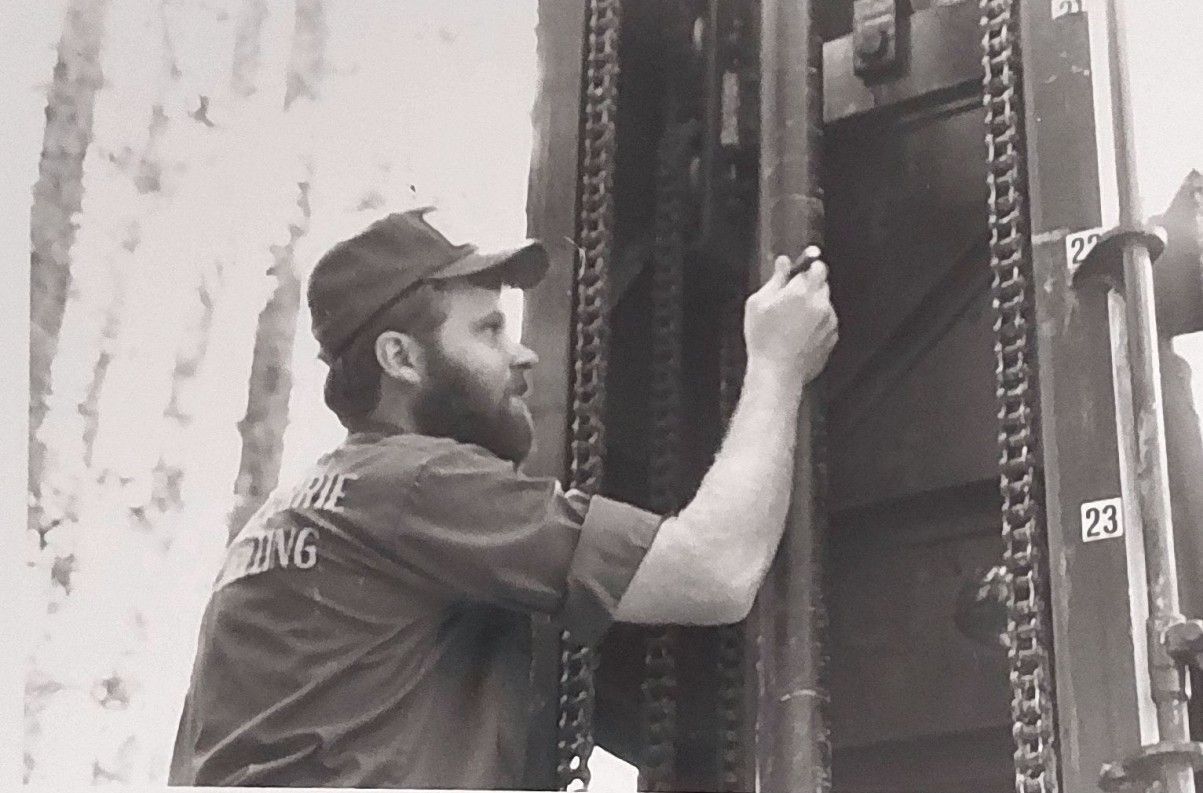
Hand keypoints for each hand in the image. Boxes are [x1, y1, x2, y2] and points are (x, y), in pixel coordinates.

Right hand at [743, 247, 838, 383]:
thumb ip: (775, 279)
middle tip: (791, 298)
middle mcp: (821, 304)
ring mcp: (829, 321)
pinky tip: (799, 334)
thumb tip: (783, 263)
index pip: (816, 266)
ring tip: (793, 321)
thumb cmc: (763, 339)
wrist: (777, 373)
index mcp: (802, 292)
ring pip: (825, 303)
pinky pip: (827, 321)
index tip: (799, 272)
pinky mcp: (832, 337)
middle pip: (823, 283)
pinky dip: (817, 323)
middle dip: (810, 286)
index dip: (807, 268)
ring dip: (814, 306)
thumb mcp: (758, 304)